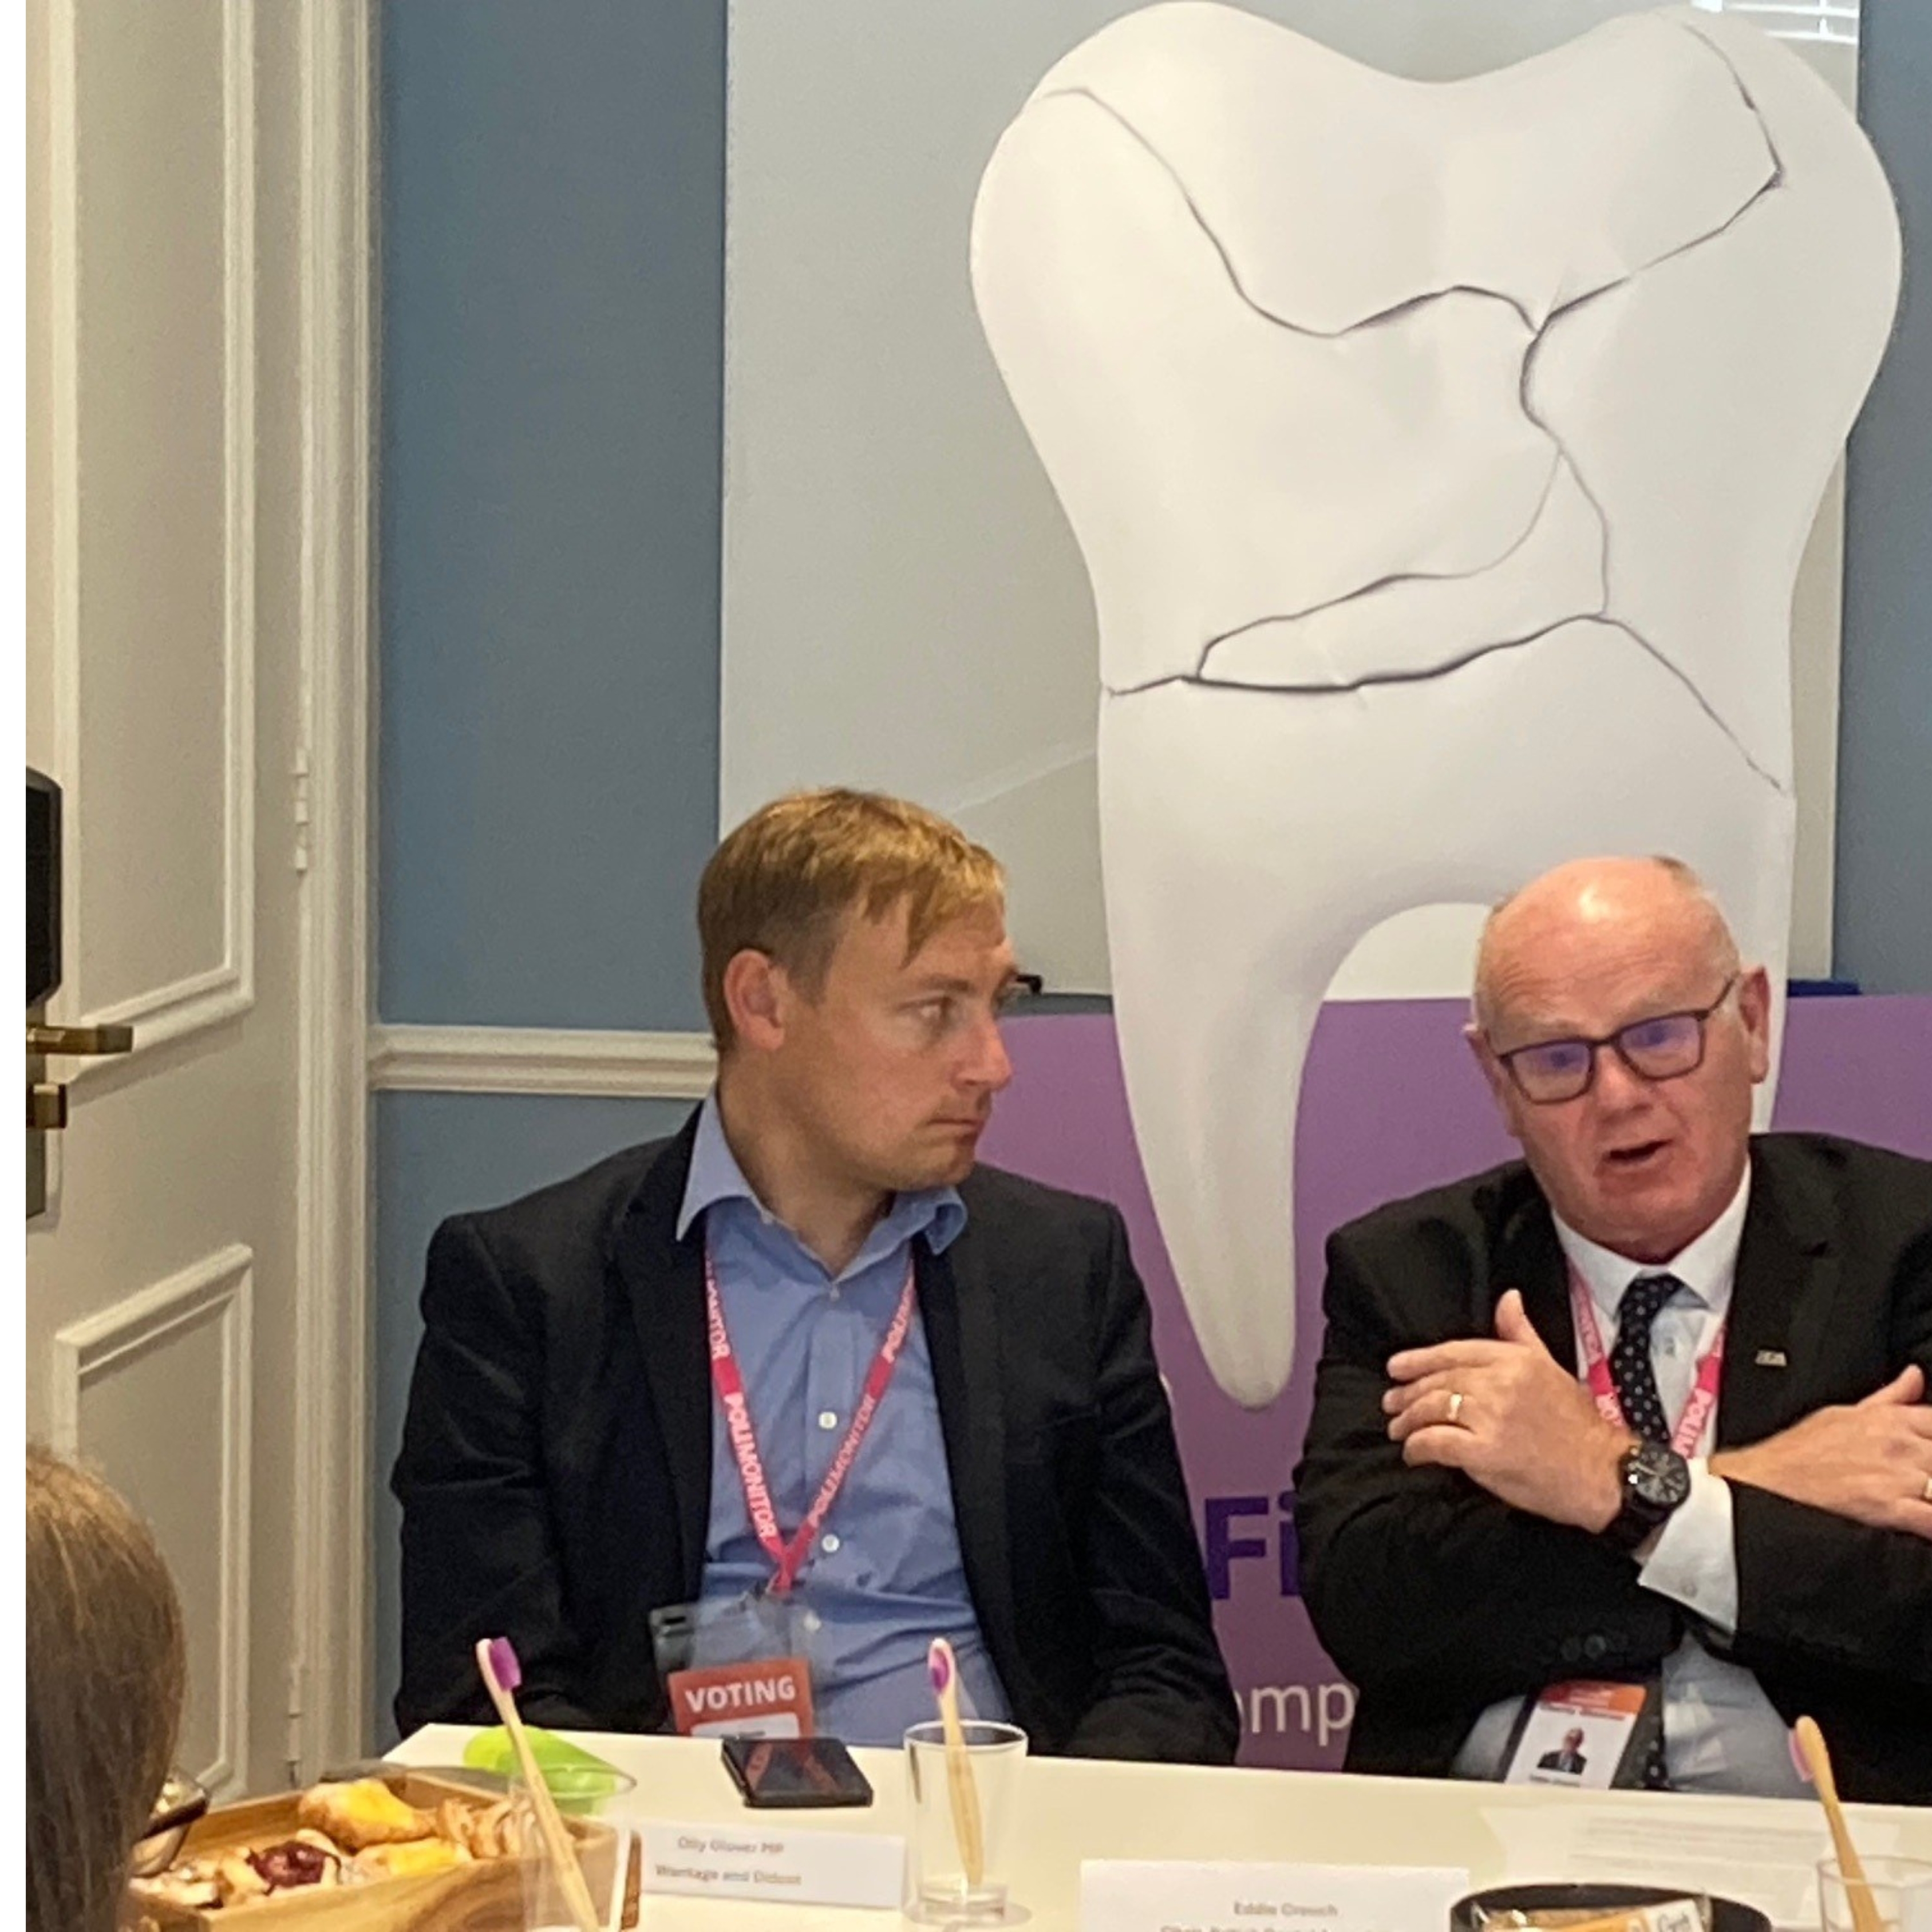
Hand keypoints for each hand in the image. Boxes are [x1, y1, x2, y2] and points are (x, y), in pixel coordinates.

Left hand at [1384, 1289, 1631, 1530]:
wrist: (1605, 1472)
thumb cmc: (1578, 1423)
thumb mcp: (1551, 1367)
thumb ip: (1520, 1334)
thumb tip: (1508, 1297)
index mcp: (1514, 1359)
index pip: (1453, 1352)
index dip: (1418, 1359)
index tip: (1394, 1367)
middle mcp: (1500, 1382)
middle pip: (1438, 1381)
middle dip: (1408, 1393)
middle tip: (1391, 1403)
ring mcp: (1491, 1416)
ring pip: (1432, 1409)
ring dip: (1408, 1420)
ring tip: (1398, 1428)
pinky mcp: (1485, 1452)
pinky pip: (1436, 1443)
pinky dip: (1418, 1448)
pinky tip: (1414, 1453)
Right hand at [1710, 1365, 1931, 1539]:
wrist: (1769, 1480)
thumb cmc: (1800, 1450)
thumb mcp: (1844, 1412)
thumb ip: (1890, 1396)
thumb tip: (1915, 1375)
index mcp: (1890, 1419)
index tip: (1929, 1446)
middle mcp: (1899, 1444)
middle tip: (1923, 1472)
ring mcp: (1897, 1476)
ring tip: (1921, 1493)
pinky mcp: (1888, 1508)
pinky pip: (1931, 1519)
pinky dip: (1931, 1524)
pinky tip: (1924, 1523)